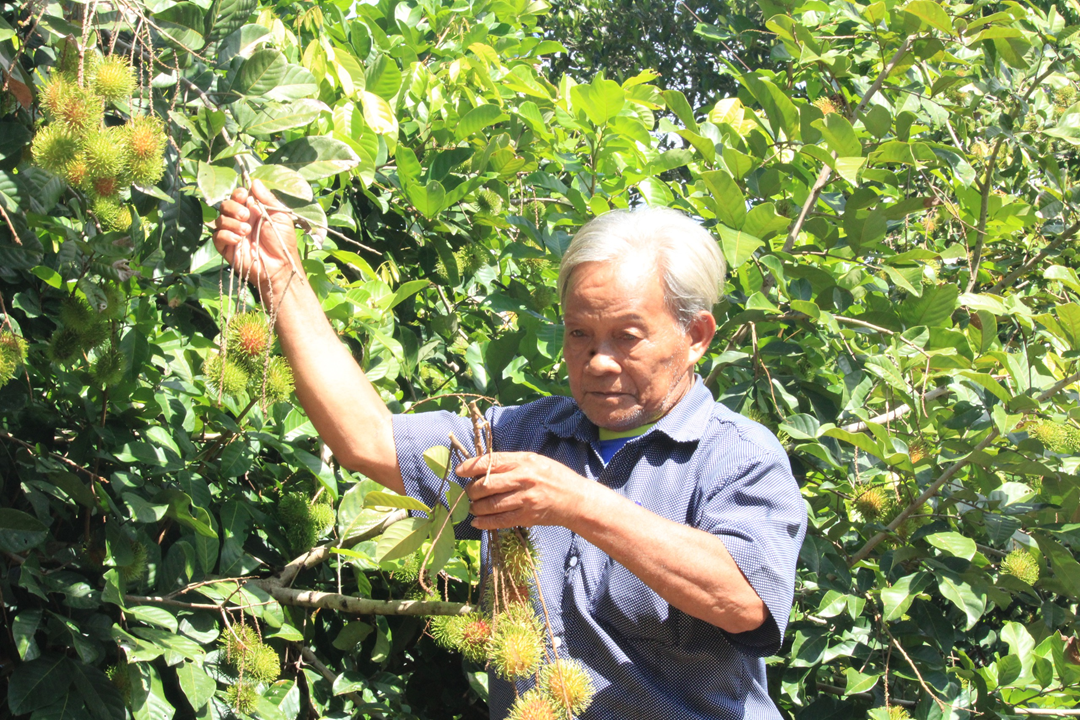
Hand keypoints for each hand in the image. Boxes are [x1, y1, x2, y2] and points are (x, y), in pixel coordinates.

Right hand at [212, 180, 300, 292]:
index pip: (238, 196)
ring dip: (232, 222)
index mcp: (253, 210)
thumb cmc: (283, 241)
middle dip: (234, 207)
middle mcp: (240, 220)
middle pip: (226, 205)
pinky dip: (226, 235)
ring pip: (220, 219)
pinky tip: (238, 239)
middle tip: (246, 216)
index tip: (244, 196)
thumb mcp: (280, 216)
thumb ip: (267, 199)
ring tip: (246, 231)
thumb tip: (255, 181)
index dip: (238, 193)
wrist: (280, 266)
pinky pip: (217, 236)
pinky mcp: (226, 247)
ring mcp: (232, 233)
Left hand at [455, 452, 589, 529]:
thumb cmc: (553, 476)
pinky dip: (484, 522)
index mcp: (522, 461)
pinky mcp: (526, 516)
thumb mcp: (533, 460)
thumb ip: (510, 462)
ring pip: (489, 505)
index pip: (489, 462)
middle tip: (469, 492)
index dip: (470, 467)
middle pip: (485, 485)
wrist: (575, 499)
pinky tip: (477, 521)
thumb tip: (482, 467)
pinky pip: (499, 521)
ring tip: (472, 507)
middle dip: (471, 490)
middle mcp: (522, 479)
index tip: (459, 471)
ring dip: (475, 507)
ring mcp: (524, 499)